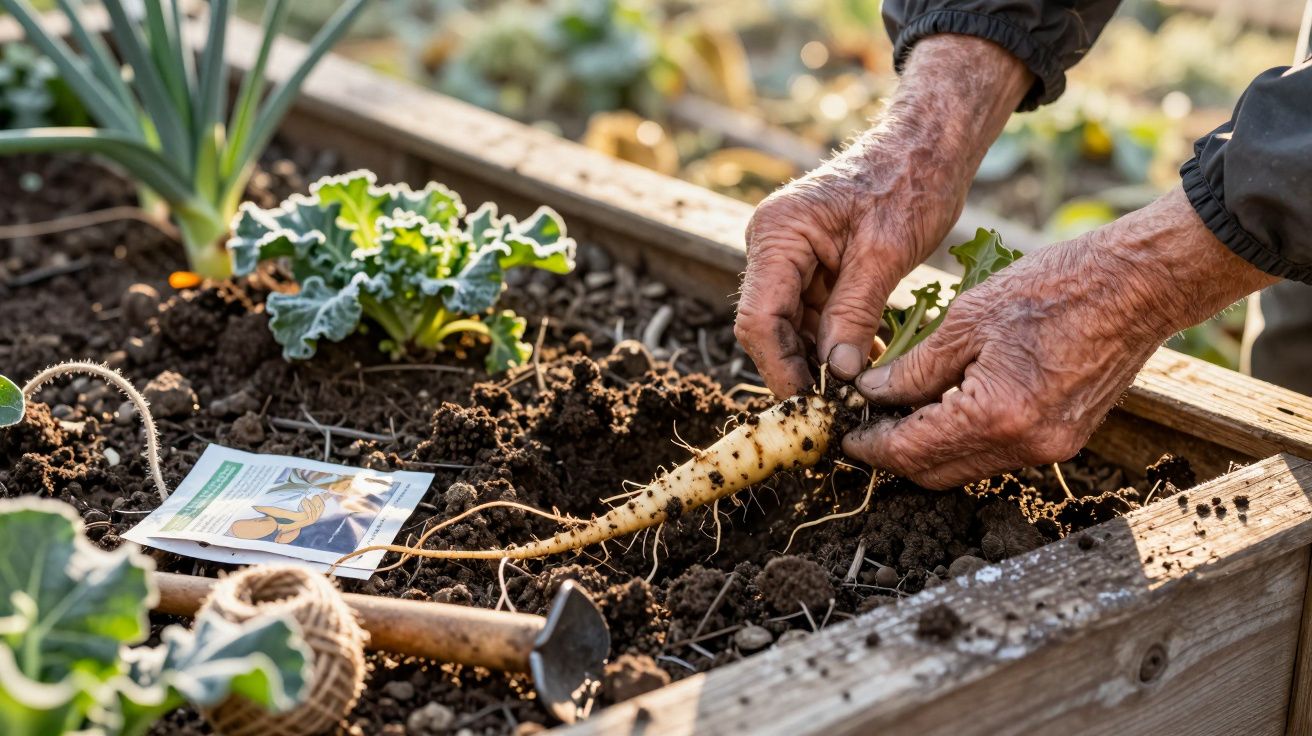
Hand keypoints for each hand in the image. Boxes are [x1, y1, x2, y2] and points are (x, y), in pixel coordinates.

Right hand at [735, 34, 1031, 396]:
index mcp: (778, 234)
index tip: (813, 407)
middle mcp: (771, 246)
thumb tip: (838, 373)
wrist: (926, 147)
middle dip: (799, 370)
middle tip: (837, 411)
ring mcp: (788, 257)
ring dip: (821, 362)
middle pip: (768, 327)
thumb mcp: (886, 251)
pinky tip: (867, 368)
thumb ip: (855, 312)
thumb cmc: (909, 183)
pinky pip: (813, 316)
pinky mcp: (810, 266)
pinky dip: (836, 344)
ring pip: (790, 327)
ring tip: (858, 395)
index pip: (759, 318)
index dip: (781, 368)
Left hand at [842, 188, 1278, 488]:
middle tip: (864, 427)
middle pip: (937, 473)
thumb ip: (915, 367)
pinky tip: (946, 407)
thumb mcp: (968, 319)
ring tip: (899, 413)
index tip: (845, 435)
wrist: (1139, 285)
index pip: (912, 451)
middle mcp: (1026, 445)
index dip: (872, 446)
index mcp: (996, 413)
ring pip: (967, 467)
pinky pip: (999, 454)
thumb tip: (871, 393)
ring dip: (930, 448)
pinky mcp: (1066, 441)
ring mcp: (1051, 449)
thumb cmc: (1056, 288)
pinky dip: (966, 439)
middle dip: (895, 455)